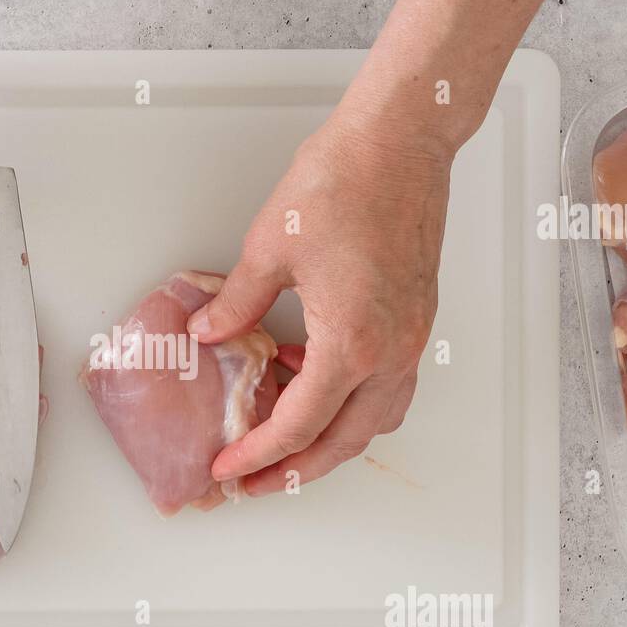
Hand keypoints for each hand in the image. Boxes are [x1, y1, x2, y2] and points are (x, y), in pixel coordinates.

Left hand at [187, 116, 452, 495]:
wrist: (402, 141)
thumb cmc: (345, 182)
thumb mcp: (269, 248)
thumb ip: (237, 304)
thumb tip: (209, 335)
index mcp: (351, 343)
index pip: (299, 425)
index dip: (258, 453)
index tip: (227, 467)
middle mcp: (391, 352)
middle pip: (344, 441)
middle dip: (296, 472)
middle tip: (256, 485)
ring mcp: (411, 338)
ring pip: (374, 420)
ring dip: (331, 442)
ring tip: (286, 444)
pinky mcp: (417, 320)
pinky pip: (389, 386)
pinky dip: (353, 401)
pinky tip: (314, 377)